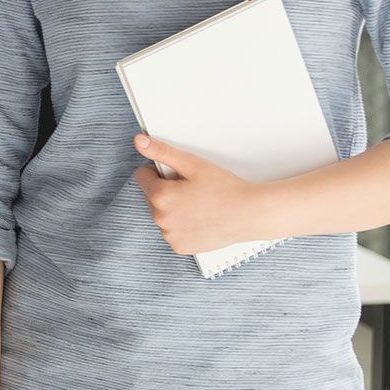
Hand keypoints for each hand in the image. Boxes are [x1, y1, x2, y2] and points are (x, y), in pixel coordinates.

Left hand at [133, 134, 272, 254]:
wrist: (250, 214)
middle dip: (166, 191)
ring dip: (172, 209)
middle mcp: (161, 219)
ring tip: (198, 205)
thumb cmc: (225, 188)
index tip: (177, 175)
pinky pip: (172, 232)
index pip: (142, 176)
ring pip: (162, 215)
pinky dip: (181, 226)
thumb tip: (139, 142)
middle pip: (151, 197)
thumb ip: (162, 152)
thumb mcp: (192, 164)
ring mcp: (171, 236)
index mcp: (161, 196)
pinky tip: (199, 219)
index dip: (158, 172)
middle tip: (192, 190)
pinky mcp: (181, 247)